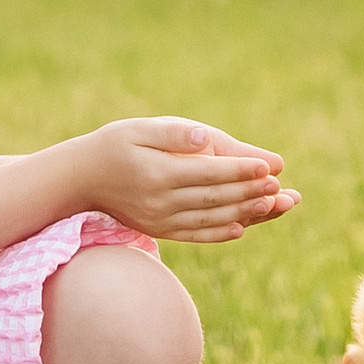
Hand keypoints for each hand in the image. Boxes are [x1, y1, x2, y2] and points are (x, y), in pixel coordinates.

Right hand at [82, 119, 296, 244]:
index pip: (209, 174)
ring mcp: (160, 220)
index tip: (268, 168)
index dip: (240, 171)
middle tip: (281, 189)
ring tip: (273, 207)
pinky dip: (219, 233)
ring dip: (244, 214)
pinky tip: (241, 229)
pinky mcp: (158, 230)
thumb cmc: (114, 144)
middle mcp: (161, 202)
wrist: (81, 179)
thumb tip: (203, 139)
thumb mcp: (140, 129)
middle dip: (251, 194)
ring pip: (210, 219)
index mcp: (159, 174)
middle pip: (215, 199)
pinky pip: (194, 234)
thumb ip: (173, 134)